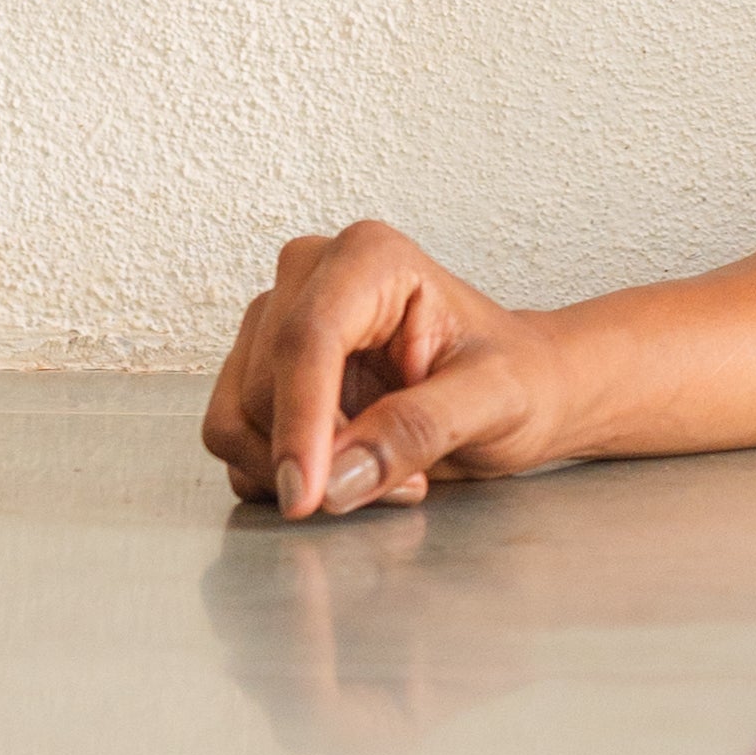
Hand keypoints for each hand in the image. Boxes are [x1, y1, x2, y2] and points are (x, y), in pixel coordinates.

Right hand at [202, 220, 571, 518]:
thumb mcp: (494, 399)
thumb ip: (420, 429)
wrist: (519, 390)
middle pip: (264, 388)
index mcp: (369, 259)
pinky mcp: (260, 378)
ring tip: (386, 477)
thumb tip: (337, 477)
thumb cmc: (516, 377)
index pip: (306, 340)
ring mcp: (275, 327)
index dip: (299, 422)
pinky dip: (283, 478)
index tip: (307, 494)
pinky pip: (237, 446)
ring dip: (297, 472)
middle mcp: (309, 280)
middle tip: (402, 484)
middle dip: (320, 457)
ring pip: (236, 420)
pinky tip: (351, 473)